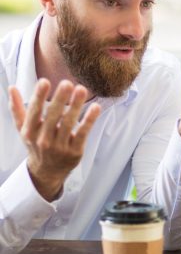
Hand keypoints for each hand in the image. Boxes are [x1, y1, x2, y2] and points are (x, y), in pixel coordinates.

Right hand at [8, 79, 100, 201]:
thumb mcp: (24, 129)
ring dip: (76, 105)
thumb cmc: (36, 145)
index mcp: (30, 131)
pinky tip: (95, 107)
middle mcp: (44, 139)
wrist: (47, 172)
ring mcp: (60, 146)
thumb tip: (11, 87)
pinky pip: (83, 133)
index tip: (44, 81)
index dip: (38, 97)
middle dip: (60, 99)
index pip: (34, 112)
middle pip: (53, 116)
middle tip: (67, 83)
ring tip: (81, 89)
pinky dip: (89, 120)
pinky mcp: (75, 151)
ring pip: (68, 123)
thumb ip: (17, 109)